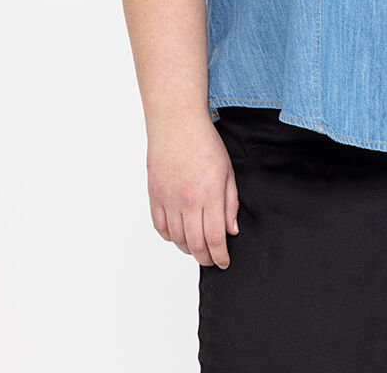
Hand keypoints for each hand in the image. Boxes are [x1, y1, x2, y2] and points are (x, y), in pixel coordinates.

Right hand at [146, 114, 240, 268]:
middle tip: (212, 260)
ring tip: (197, 248)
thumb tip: (232, 229)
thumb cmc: (204, 142)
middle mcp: (187, 202)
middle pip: (196, 244)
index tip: (224, 262)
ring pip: (177, 239)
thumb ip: (230, 203)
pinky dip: (169, 237)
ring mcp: (168, 200)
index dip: (220, 256)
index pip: (215, 238)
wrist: (177, 124)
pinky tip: (178, 236)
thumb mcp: (228, 171)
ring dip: (188, 249)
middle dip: (206, 258)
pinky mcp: (155, 196)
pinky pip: (160, 227)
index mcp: (209, 196)